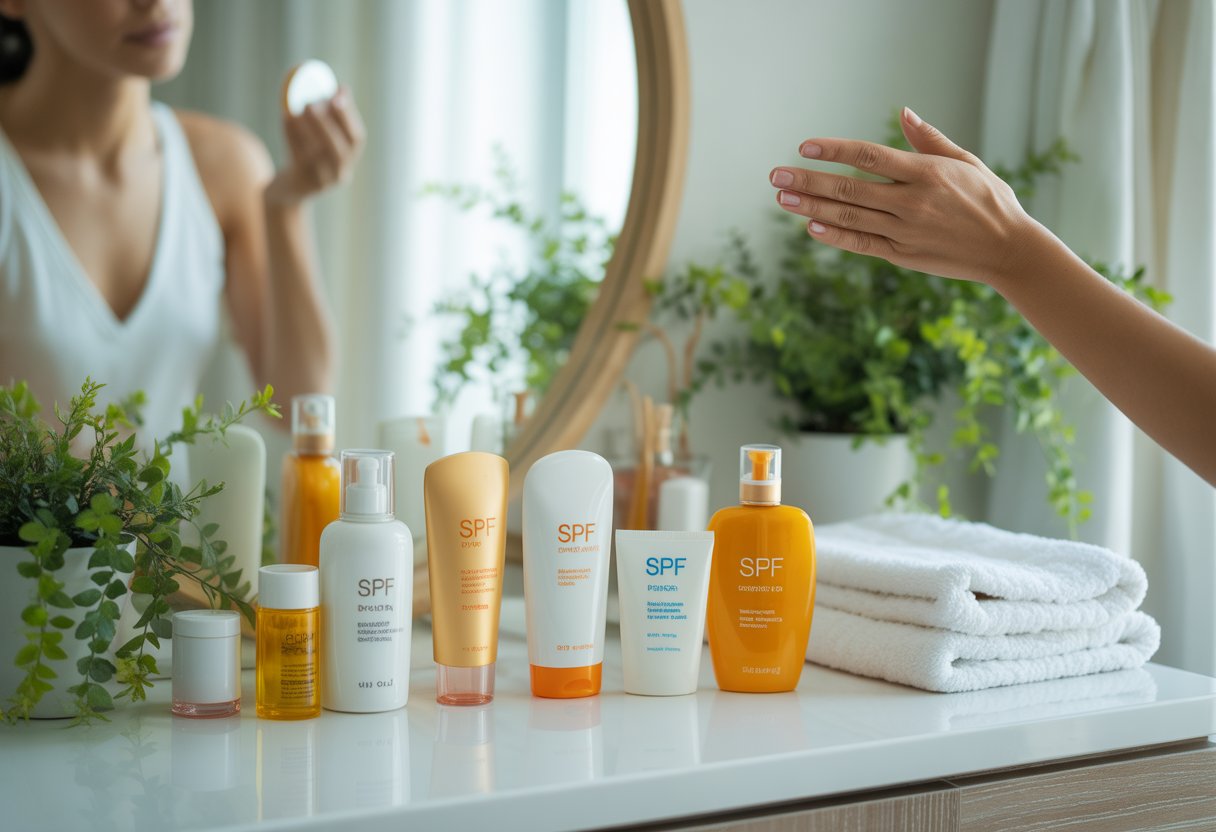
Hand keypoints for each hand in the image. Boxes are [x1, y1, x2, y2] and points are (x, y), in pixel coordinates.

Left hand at [265, 86, 365, 204]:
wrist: (288, 192)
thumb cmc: (306, 158)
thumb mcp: (321, 142)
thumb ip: (329, 120)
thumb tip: (337, 88)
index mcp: (348, 160)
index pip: (357, 138)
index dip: (349, 114)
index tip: (340, 91)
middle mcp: (340, 173)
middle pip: (341, 150)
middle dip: (330, 123)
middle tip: (317, 100)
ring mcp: (321, 181)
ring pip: (318, 155)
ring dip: (311, 128)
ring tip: (303, 105)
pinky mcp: (301, 183)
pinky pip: (298, 157)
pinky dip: (292, 135)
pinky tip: (286, 117)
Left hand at [769, 107, 1044, 288]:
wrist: (1008, 249)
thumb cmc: (989, 199)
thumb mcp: (965, 161)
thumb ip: (929, 140)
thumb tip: (903, 112)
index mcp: (925, 173)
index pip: (868, 156)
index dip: (834, 150)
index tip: (805, 146)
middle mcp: (911, 202)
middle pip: (849, 188)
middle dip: (809, 180)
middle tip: (776, 175)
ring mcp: (904, 230)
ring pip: (849, 216)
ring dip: (811, 206)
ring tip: (782, 197)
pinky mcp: (902, 254)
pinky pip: (861, 243)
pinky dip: (835, 235)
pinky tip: (810, 225)